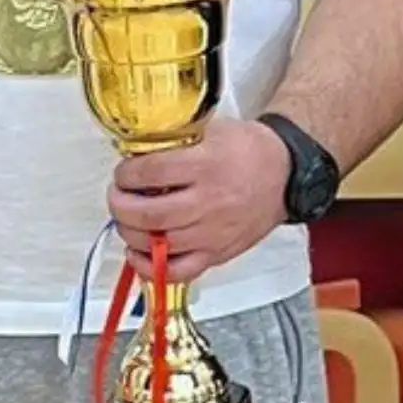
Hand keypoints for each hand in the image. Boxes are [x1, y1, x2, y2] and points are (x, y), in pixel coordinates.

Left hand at [109, 117, 291, 284]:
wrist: (284, 173)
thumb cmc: (245, 150)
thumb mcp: (205, 131)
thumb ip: (169, 142)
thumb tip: (130, 153)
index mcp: (204, 165)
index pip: (149, 174)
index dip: (125, 174)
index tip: (122, 173)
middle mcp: (209, 203)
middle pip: (148, 214)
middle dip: (120, 206)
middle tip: (117, 196)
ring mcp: (214, 232)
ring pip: (158, 244)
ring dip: (130, 233)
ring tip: (126, 219)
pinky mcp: (219, 253)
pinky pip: (180, 271)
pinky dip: (152, 267)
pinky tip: (138, 253)